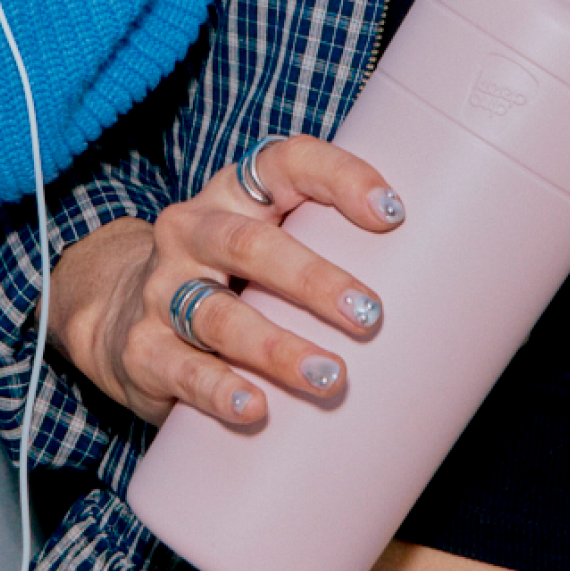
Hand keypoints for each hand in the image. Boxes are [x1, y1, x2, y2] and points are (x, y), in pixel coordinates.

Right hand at [48, 139, 406, 431]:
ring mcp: (162, 289)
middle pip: (252, 245)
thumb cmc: (230, 273)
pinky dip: (221, 390)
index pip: (287, 162)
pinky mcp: (141, 348)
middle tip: (371, 314)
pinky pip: (182, 369)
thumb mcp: (271, 239)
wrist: (116, 309)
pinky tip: (256, 409)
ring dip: (278, 348)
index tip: (392, 213)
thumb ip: (336, 246)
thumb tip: (453, 288)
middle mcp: (193, 230)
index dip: (340, 178)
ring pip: (220, 314)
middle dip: (315, 280)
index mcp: (237, 192)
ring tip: (331, 376)